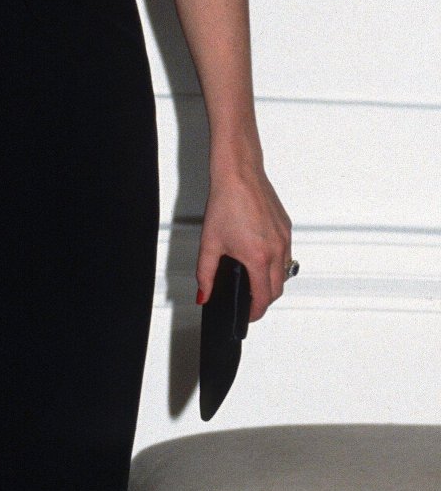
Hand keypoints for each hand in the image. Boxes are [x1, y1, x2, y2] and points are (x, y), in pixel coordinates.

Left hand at [197, 165, 292, 321]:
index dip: (255, 312)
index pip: (263, 297)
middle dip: (265, 300)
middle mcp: (277, 249)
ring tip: (254, 281)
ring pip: (285, 272)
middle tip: (249, 302)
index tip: (247, 315)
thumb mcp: (210, 244)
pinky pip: (286, 254)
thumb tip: (204, 295)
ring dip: (273, 282)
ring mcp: (285, 238)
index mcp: (258, 257)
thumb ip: (205, 275)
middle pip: (278, 289)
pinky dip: (276, 263)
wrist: (239, 174)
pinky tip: (260, 258)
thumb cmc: (226, 202)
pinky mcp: (286, 228)